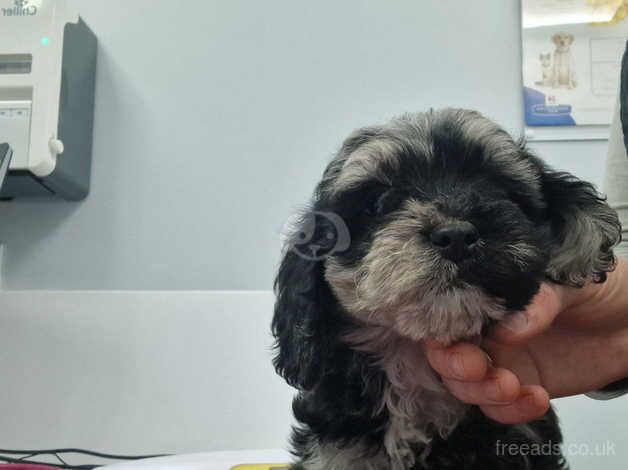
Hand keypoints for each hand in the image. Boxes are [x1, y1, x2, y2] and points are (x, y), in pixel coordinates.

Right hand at [426, 257, 627, 423]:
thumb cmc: (595, 288)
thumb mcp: (568, 281)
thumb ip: (537, 300)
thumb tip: (507, 329)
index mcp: (486, 298)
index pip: (444, 315)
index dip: (439, 331)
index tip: (453, 340)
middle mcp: (485, 331)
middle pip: (445, 356)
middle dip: (454, 367)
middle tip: (479, 368)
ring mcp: (500, 361)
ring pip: (466, 387)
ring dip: (481, 393)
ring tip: (513, 387)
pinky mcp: (520, 388)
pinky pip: (500, 408)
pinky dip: (510, 411)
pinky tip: (537, 398)